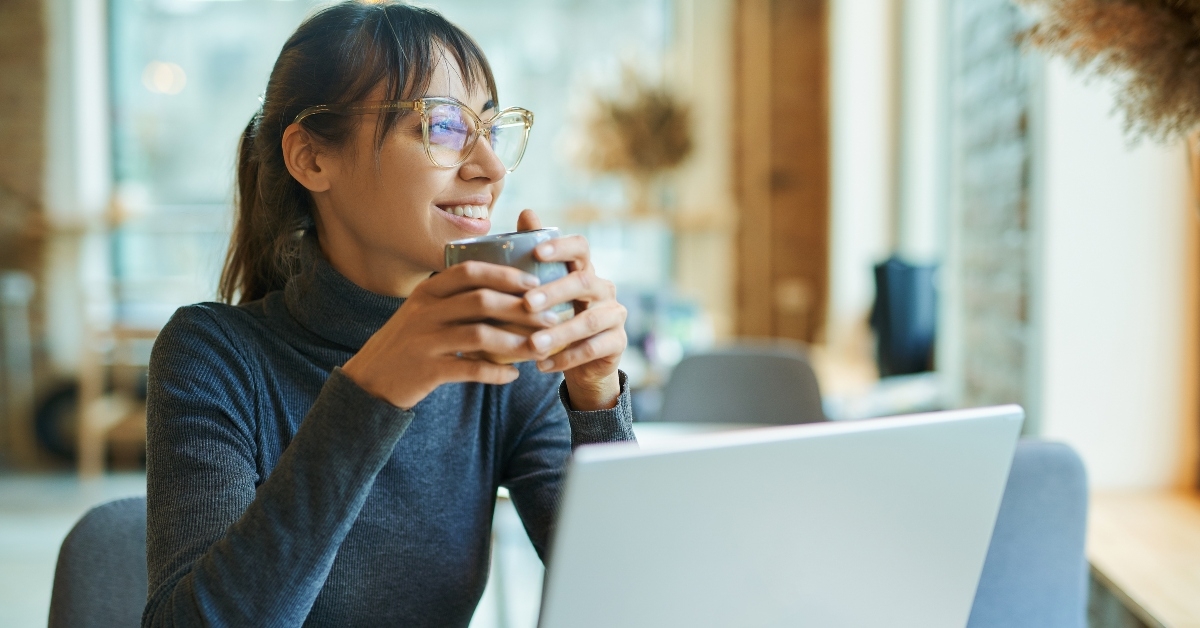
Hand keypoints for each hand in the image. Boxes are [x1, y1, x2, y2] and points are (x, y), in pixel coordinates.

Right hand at [342, 261, 558, 408]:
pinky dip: (496, 372)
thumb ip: (454, 299)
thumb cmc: (407, 344)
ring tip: (539, 349)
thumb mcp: (423, 313)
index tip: (534, 284)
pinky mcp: (427, 370)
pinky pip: (470, 368)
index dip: (505, 274)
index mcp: (426, 292)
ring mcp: (425, 340)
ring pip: (481, 334)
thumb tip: (504, 292)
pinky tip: (513, 376)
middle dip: (522, 309)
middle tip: (550, 318)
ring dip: (516, 342)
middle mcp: (425, 311)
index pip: (469, 271)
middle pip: (482, 301)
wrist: (369, 381)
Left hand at [517, 210, 626, 410]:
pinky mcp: (617, 342)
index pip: (581, 247)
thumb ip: (534, 255)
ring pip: (589, 321)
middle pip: (584, 282)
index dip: (562, 248)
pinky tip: (541, 365)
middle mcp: (603, 288)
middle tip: (527, 304)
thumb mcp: (543, 288)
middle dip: (555, 293)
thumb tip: (526, 211)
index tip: (537, 253)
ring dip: (559, 332)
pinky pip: (593, 349)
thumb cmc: (557, 316)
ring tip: (533, 344)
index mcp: (584, 269)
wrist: (582, 361)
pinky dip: (566, 357)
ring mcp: (614, 315)